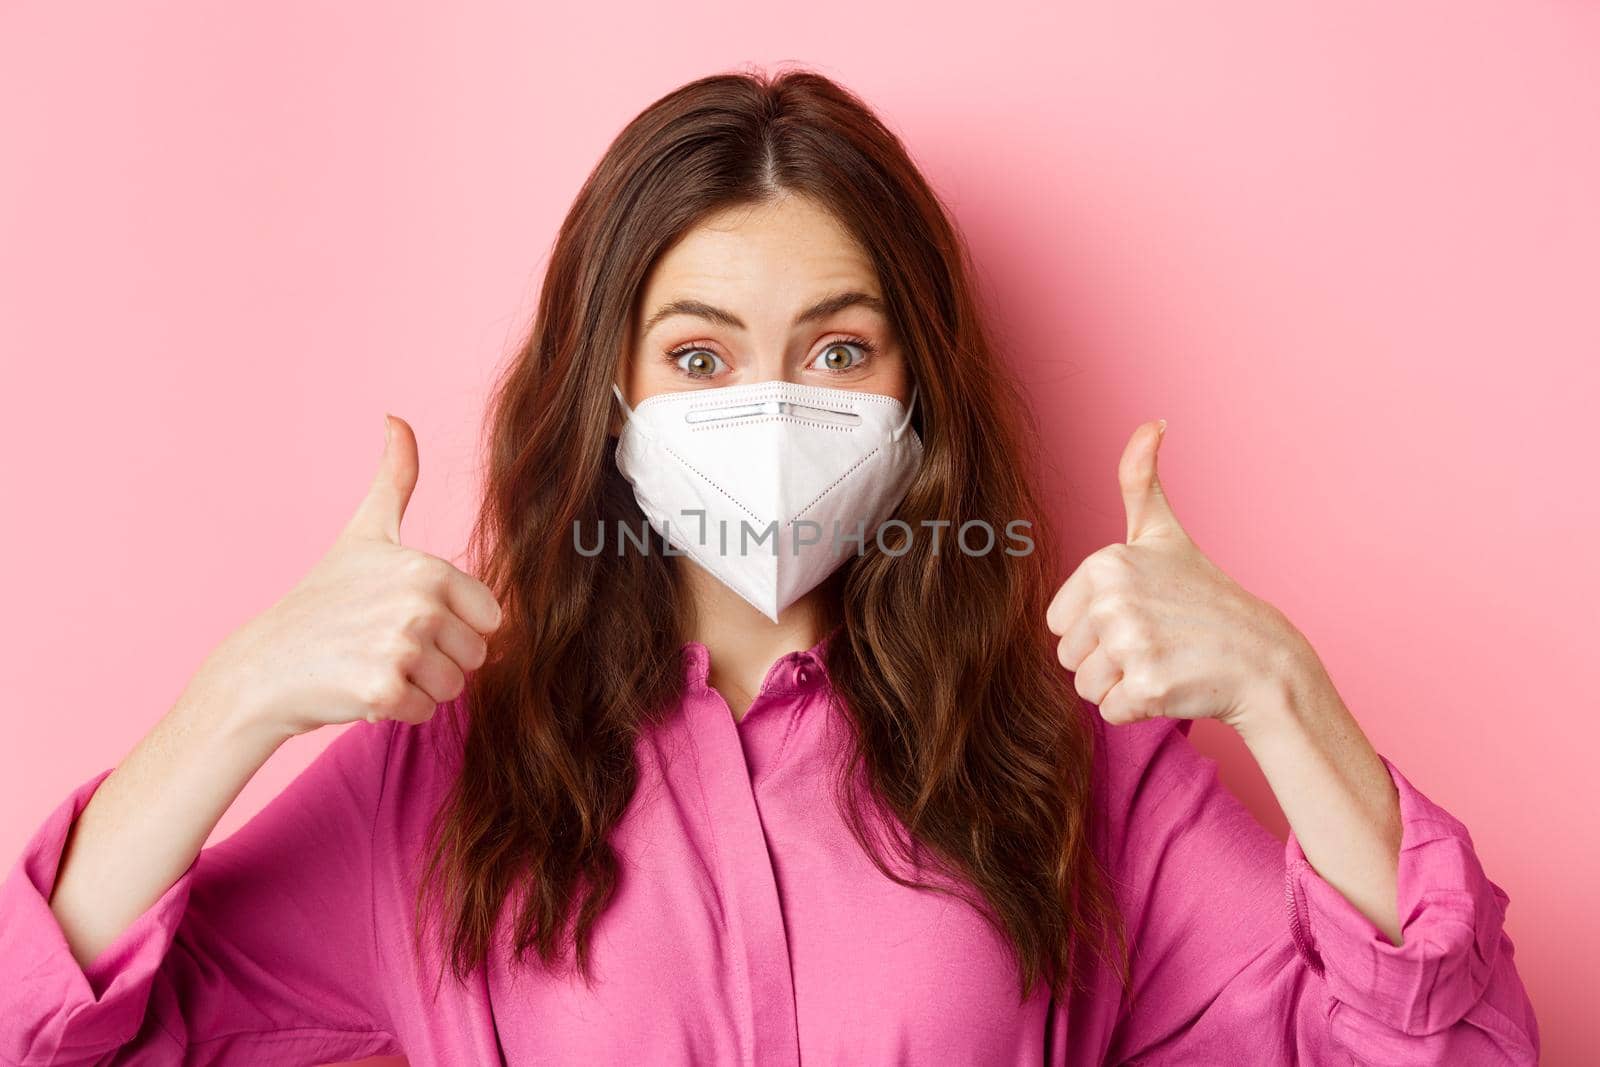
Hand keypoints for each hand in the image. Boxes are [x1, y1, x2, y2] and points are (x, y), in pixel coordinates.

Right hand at [188, 414, 502, 738]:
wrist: (263, 666)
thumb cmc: (322, 599)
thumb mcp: (364, 532)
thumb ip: (393, 478)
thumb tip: (396, 418)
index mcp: (429, 568)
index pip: (489, 619)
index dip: (454, 626)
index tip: (408, 617)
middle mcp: (420, 604)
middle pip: (476, 656)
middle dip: (438, 660)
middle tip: (385, 645)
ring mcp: (401, 647)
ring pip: (454, 687)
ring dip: (419, 686)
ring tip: (372, 664)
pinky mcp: (383, 690)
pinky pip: (425, 712)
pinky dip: (397, 710)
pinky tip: (360, 688)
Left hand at [1046, 420, 1311, 728]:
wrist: (1262, 657)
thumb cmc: (1204, 598)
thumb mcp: (1165, 535)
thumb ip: (1141, 481)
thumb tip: (1152, 423)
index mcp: (1105, 563)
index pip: (1058, 622)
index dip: (1095, 627)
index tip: (1140, 615)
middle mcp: (1113, 599)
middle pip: (1067, 656)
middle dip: (1107, 659)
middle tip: (1156, 641)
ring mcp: (1131, 643)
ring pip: (1084, 687)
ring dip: (1120, 686)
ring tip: (1164, 661)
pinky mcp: (1147, 687)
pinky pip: (1109, 712)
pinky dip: (1138, 709)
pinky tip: (1172, 685)